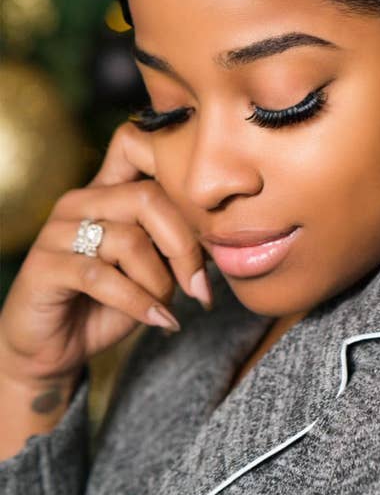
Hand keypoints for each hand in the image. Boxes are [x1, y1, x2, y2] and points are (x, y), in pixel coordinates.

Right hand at [0, 120, 212, 389]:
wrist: (58, 347)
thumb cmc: (111, 304)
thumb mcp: (153, 269)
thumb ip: (176, 244)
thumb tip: (221, 235)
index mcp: (106, 191)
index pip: (135, 147)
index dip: (175, 170)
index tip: (208, 220)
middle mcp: (79, 202)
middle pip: (147, 198)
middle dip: (184, 246)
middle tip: (199, 286)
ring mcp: (57, 232)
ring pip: (128, 240)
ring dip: (159, 282)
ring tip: (166, 306)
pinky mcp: (43, 267)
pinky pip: (101, 276)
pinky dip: (139, 303)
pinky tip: (158, 320)